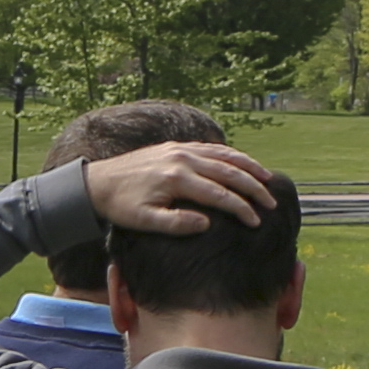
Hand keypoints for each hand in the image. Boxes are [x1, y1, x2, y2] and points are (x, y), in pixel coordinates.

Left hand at [82, 141, 279, 233]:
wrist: (97, 182)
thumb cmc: (121, 206)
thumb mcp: (144, 221)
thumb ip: (176, 223)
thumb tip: (207, 223)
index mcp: (177, 179)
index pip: (220, 194)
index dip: (241, 209)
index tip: (256, 222)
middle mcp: (183, 159)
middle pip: (229, 172)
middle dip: (254, 188)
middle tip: (271, 203)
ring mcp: (181, 149)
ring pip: (225, 155)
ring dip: (249, 166)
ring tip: (268, 180)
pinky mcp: (177, 145)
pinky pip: (212, 148)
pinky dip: (232, 155)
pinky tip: (243, 164)